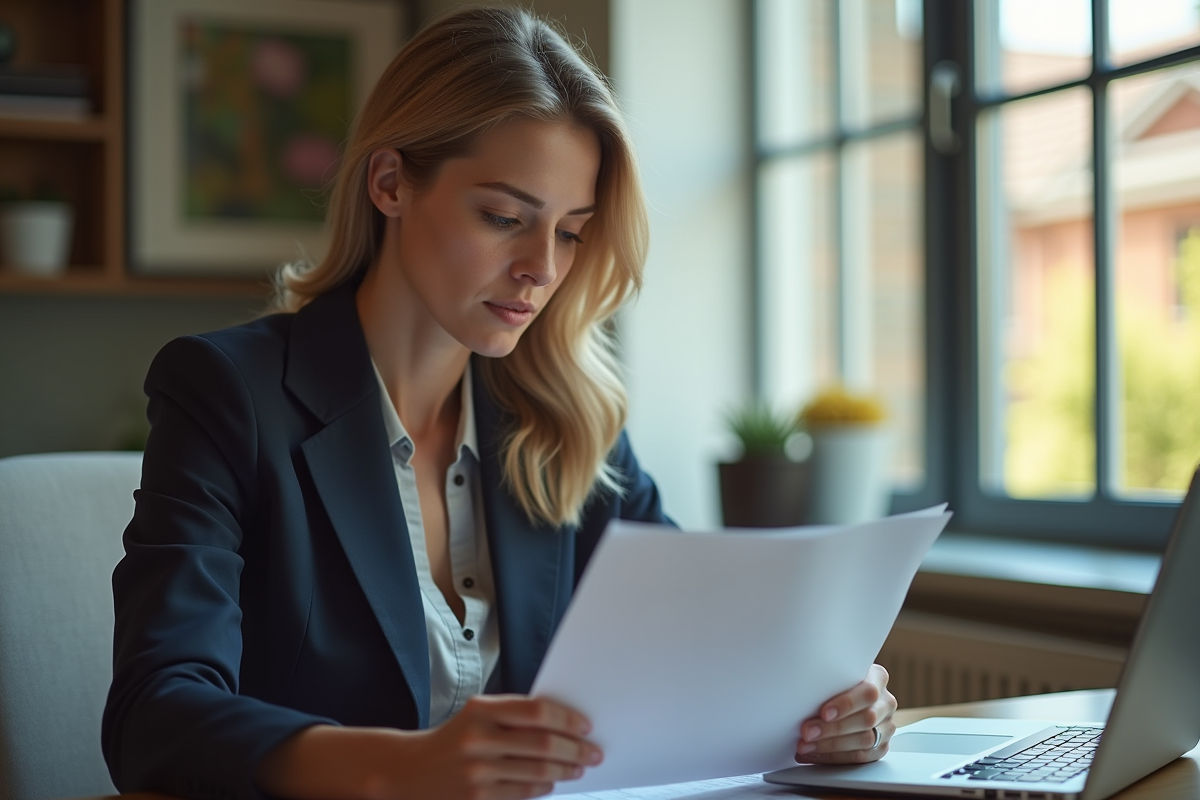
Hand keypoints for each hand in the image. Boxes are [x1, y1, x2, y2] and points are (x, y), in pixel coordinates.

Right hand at [392, 695, 602, 798]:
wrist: (409, 771)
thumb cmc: (455, 739)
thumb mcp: (476, 716)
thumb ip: (513, 716)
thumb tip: (564, 726)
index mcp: (481, 710)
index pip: (536, 711)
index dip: (567, 719)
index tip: (586, 726)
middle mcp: (478, 738)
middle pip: (543, 744)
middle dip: (575, 749)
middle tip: (594, 752)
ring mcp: (477, 771)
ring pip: (538, 771)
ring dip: (565, 770)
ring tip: (579, 767)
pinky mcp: (477, 798)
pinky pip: (523, 792)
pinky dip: (544, 786)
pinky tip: (553, 781)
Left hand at [794, 664, 896, 764]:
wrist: (843, 694)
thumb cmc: (835, 682)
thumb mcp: (833, 674)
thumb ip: (828, 680)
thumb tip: (801, 690)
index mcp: (878, 678)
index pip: (868, 692)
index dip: (846, 704)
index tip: (824, 713)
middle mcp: (885, 702)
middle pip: (866, 719)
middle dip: (832, 728)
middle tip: (807, 732)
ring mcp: (886, 726)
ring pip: (864, 741)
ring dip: (830, 746)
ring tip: (806, 746)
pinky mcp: (881, 747)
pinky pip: (861, 757)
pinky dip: (834, 758)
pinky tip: (815, 754)